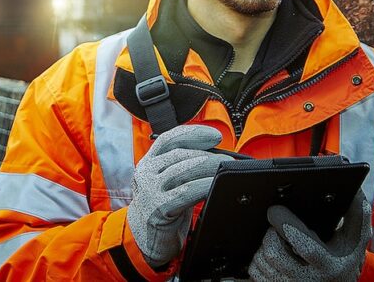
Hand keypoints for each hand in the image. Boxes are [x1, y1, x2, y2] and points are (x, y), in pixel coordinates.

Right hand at [126, 124, 228, 267]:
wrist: (143, 239)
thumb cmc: (161, 208)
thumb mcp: (166, 183)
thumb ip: (182, 167)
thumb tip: (216, 157)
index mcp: (148, 162)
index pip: (169, 138)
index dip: (193, 133)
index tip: (215, 136)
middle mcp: (146, 172)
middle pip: (180, 154)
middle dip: (208, 154)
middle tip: (230, 160)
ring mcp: (151, 189)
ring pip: (184, 169)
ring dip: (209, 167)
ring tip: (227, 169)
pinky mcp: (159, 207)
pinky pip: (186, 191)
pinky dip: (204, 185)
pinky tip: (215, 184)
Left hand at [248, 190, 371, 281]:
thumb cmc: (343, 261)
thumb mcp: (354, 241)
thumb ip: (357, 216)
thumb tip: (355, 191)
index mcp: (328, 265)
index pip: (304, 245)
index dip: (285, 225)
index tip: (275, 210)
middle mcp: (308, 280)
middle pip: (274, 253)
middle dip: (270, 234)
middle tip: (275, 227)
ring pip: (261, 262)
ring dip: (263, 246)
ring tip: (275, 240)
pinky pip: (255, 273)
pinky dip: (257, 260)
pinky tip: (269, 255)